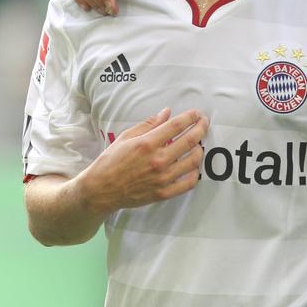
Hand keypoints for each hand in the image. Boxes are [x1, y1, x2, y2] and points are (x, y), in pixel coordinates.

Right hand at [77, 107, 207, 213]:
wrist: (101, 189)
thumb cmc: (111, 161)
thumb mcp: (126, 137)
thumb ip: (148, 124)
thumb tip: (166, 113)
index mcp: (147, 143)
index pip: (176, 126)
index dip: (190, 117)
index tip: (197, 113)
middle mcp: (158, 160)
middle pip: (189, 141)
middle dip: (201, 128)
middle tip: (204, 123)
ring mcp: (162, 178)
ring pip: (193, 161)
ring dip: (200, 149)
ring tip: (198, 144)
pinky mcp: (164, 193)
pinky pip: (188, 183)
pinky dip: (195, 173)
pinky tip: (194, 166)